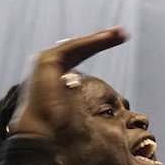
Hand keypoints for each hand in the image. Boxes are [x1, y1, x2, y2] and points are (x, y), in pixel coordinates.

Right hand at [8, 26, 128, 138]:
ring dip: (100, 39)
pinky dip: (90, 43)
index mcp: (57, 73)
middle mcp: (50, 65)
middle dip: (103, 39)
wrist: (41, 131)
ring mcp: (46, 61)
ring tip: (119, 34)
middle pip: (81, 48)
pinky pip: (73, 47)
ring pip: (79, 46)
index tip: (118, 40)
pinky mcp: (47, 60)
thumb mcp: (80, 106)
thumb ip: (88, 97)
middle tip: (123, 33)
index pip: (81, 55)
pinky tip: (107, 38)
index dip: (99, 47)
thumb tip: (112, 106)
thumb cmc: (60, 126)